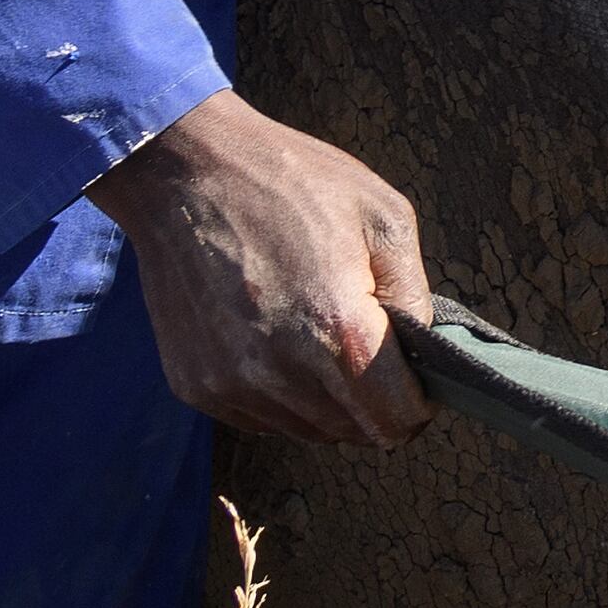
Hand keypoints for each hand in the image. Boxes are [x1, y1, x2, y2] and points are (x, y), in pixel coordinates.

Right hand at [89, 91, 436, 446]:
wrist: (185, 174)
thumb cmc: (290, 184)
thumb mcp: (384, 215)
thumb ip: (415, 295)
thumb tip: (423, 352)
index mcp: (336, 330)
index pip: (395, 420)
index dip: (417, 405)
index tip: (415, 379)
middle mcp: (281, 373)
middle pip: (353, 432)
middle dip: (372, 401)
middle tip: (366, 346)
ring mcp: (233, 386)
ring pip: (306, 429)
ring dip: (324, 400)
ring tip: (314, 332)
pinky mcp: (197, 388)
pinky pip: (259, 417)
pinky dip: (278, 393)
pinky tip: (273, 337)